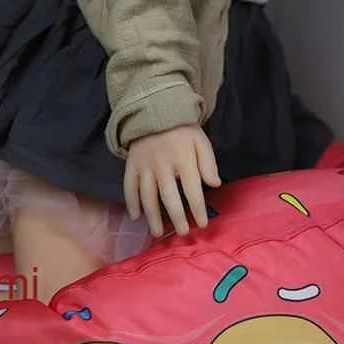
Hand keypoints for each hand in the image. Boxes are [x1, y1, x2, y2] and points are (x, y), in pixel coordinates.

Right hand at [123, 124, 220, 238]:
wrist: (156, 110)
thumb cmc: (182, 131)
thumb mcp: (201, 141)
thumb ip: (209, 163)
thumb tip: (214, 185)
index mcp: (183, 158)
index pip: (192, 189)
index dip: (198, 209)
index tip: (202, 224)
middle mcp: (163, 164)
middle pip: (169, 197)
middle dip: (176, 218)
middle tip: (182, 233)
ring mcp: (145, 165)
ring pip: (147, 196)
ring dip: (152, 216)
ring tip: (157, 233)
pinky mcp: (131, 164)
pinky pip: (129, 186)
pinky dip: (131, 202)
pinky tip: (135, 216)